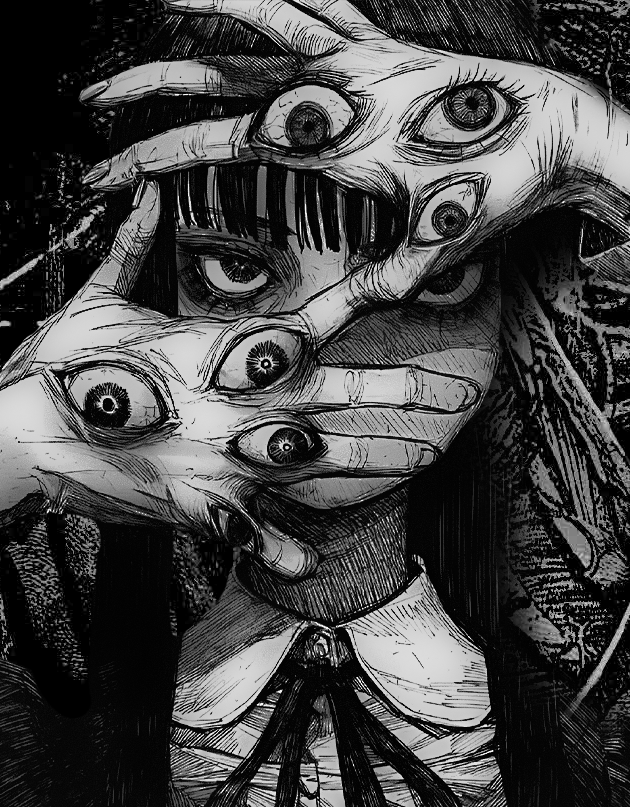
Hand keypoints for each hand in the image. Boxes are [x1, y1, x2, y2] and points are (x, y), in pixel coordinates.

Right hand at [0, 179, 490, 578]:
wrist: (24, 438)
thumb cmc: (61, 368)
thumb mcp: (98, 299)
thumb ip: (134, 246)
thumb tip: (142, 190)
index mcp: (222, 348)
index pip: (310, 315)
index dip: (370, 295)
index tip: (422, 280)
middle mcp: (238, 402)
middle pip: (338, 395)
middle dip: (401, 391)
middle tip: (460, 392)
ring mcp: (225, 458)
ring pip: (318, 461)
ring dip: (375, 462)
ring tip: (424, 462)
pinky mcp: (200, 504)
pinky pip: (252, 530)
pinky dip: (280, 544)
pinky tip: (312, 561)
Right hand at [81, 0, 629, 336]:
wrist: (559, 132)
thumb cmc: (493, 192)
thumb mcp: (418, 259)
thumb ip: (357, 298)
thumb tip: (309, 342)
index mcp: (325, 140)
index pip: (212, 145)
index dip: (148, 161)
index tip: (99, 177)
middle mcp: (331, 86)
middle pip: (214, 73)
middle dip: (145, 90)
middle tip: (91, 102)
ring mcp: (358, 52)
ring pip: (260, 12)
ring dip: (200, 4)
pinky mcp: (385, 40)